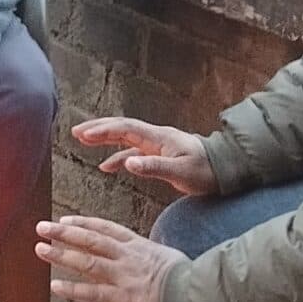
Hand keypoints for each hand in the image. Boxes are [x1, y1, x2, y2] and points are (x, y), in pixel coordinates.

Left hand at [35, 216, 181, 301]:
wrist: (201, 299)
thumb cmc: (192, 281)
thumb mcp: (170, 259)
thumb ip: (153, 256)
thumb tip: (149, 256)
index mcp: (140, 246)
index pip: (107, 229)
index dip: (84, 223)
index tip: (66, 220)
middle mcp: (128, 258)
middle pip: (91, 239)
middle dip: (64, 232)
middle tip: (42, 227)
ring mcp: (124, 277)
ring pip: (86, 261)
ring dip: (61, 254)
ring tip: (40, 248)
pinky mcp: (124, 299)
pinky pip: (92, 293)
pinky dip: (72, 289)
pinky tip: (54, 286)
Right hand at [73, 116, 216, 196]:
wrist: (227, 170)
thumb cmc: (207, 172)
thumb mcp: (181, 173)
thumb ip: (153, 168)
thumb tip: (127, 163)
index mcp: (159, 138)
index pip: (125, 129)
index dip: (103, 131)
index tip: (83, 135)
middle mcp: (156, 137)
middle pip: (122, 128)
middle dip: (98, 128)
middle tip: (76, 131)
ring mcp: (158, 145)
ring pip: (126, 138)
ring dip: (105, 139)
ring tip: (84, 140)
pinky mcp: (160, 156)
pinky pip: (133, 152)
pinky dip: (118, 157)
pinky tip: (107, 167)